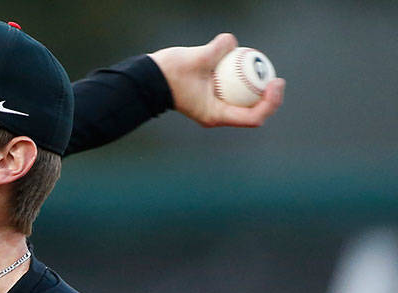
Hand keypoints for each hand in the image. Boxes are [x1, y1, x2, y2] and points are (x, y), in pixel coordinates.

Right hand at [149, 33, 284, 127]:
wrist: (150, 78)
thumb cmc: (170, 73)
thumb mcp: (196, 59)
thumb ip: (218, 49)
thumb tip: (233, 41)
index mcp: (215, 115)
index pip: (253, 117)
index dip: (270, 102)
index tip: (274, 83)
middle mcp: (218, 114)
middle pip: (254, 112)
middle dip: (270, 98)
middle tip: (277, 79)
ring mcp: (216, 106)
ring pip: (247, 102)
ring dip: (259, 89)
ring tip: (265, 71)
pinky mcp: (214, 96)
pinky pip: (237, 91)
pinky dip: (245, 80)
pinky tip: (249, 64)